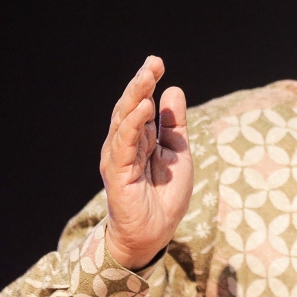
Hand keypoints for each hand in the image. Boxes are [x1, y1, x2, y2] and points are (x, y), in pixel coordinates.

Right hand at [100, 56, 192, 269]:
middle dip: (140, 84)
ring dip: (135, 97)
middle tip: (153, 63)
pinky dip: (133, 124)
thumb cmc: (165, 195)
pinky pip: (125, 143)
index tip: (157, 63)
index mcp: (140, 138)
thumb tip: (173, 89)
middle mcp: (126, 144)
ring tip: (147, 77)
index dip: (147, 84)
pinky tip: (143, 108)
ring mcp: (119, 157)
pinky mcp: (118, 172)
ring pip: (124, 121)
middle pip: (130, 107)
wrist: (155, 233)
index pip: (141, 104)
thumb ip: (174, 124)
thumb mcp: (178, 152)